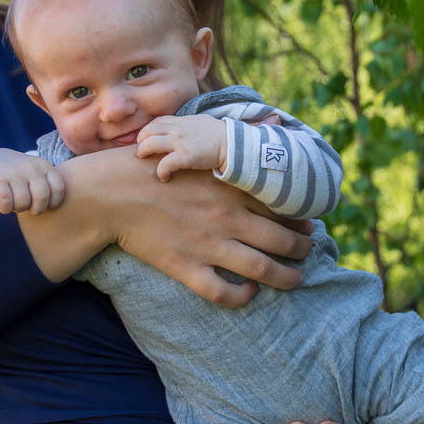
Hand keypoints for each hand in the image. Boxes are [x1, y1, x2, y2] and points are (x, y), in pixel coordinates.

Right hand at [0, 149, 65, 214]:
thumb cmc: (24, 176)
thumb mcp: (40, 175)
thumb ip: (52, 187)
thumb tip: (73, 211)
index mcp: (45, 166)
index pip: (59, 189)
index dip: (54, 203)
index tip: (46, 205)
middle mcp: (31, 167)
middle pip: (42, 197)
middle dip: (37, 209)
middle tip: (30, 208)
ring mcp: (14, 171)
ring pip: (23, 202)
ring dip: (19, 209)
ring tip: (16, 204)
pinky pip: (5, 202)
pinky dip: (5, 209)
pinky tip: (4, 205)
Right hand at [19, 149, 312, 303]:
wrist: (114, 191)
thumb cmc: (157, 168)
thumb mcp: (200, 151)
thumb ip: (236, 151)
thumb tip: (275, 126)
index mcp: (231, 189)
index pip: (282, 207)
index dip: (302, 220)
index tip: (309, 225)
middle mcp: (227, 217)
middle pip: (282, 241)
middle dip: (302, 250)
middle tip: (308, 252)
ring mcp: (208, 244)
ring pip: (262, 269)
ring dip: (287, 277)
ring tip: (296, 279)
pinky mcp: (186, 266)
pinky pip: (223, 292)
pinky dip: (243, 297)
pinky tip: (250, 294)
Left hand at [135, 115, 226, 181]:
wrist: (231, 143)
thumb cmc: (218, 134)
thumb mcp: (200, 122)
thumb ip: (187, 124)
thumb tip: (182, 127)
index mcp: (180, 122)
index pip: (155, 123)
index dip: (147, 132)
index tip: (147, 142)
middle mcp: (176, 129)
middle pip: (146, 132)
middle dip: (141, 143)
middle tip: (143, 153)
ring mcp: (179, 142)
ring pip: (149, 144)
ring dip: (143, 153)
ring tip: (147, 162)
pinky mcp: (185, 156)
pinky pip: (164, 164)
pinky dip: (160, 172)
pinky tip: (164, 177)